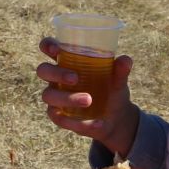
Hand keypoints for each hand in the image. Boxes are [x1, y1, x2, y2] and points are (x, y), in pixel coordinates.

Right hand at [36, 37, 140, 158]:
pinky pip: (60, 119)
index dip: (47, 45)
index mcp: (67, 62)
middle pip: (43, 70)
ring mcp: (56, 97)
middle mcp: (57, 78)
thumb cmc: (111, 90)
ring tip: (89, 100)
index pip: (49, 48)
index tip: (56, 49)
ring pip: (48, 95)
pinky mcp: (60, 117)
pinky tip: (98, 123)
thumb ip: (120, 71)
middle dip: (56, 73)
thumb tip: (125, 60)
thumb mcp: (118, 80)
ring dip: (68, 98)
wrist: (116, 118)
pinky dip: (80, 123)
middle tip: (75, 78)